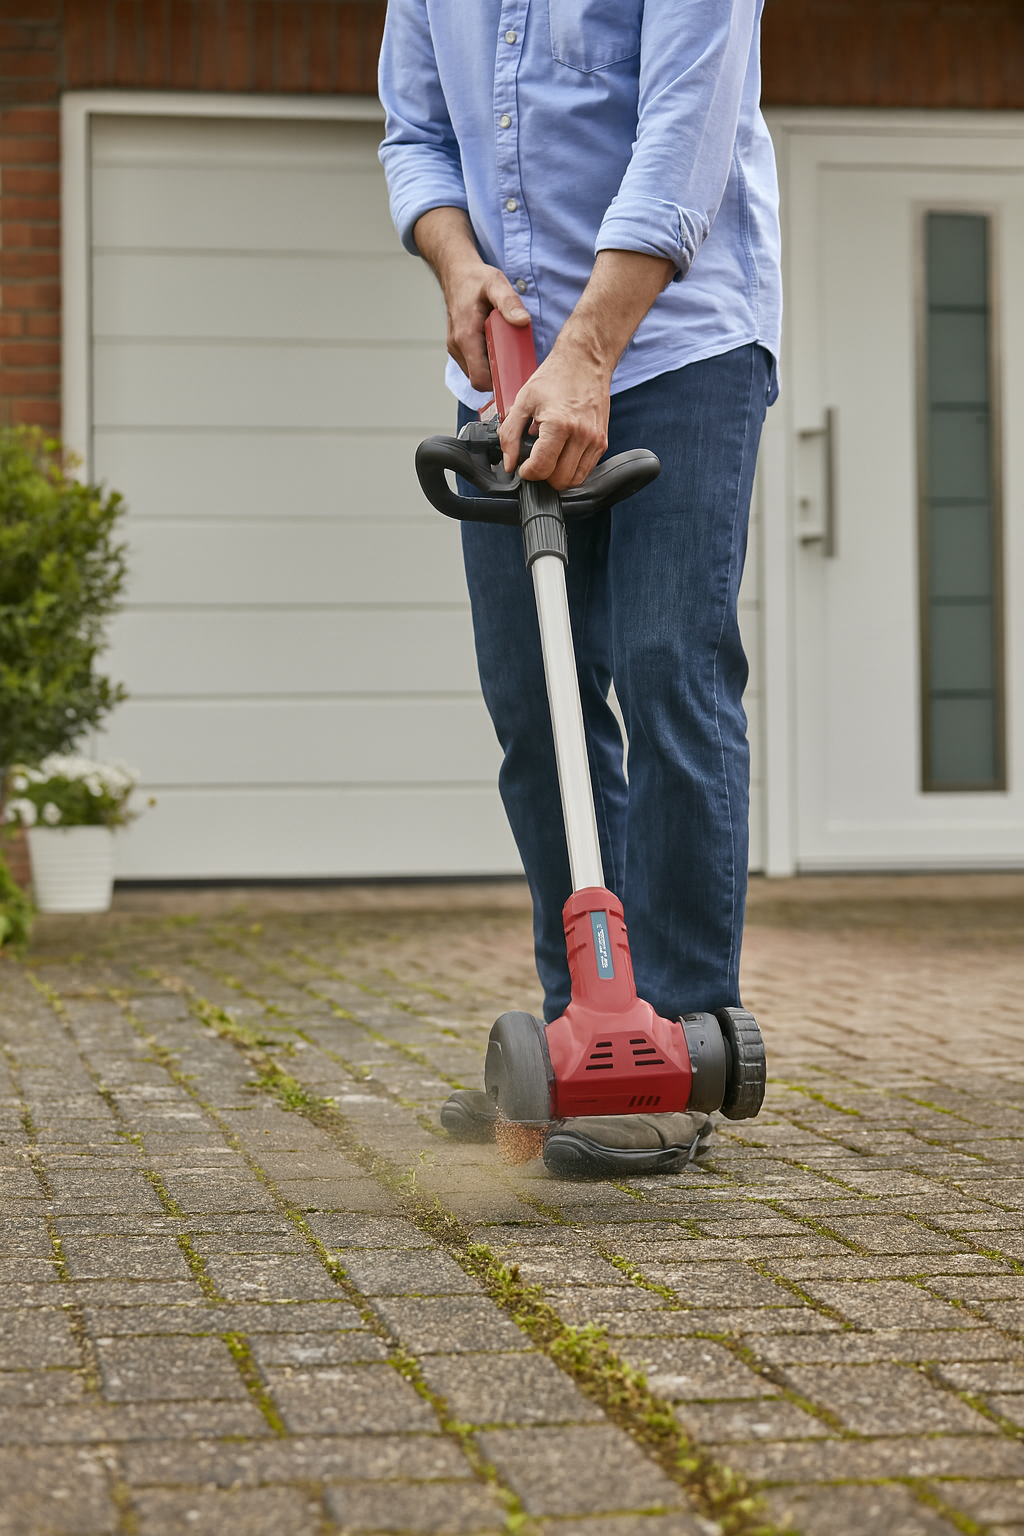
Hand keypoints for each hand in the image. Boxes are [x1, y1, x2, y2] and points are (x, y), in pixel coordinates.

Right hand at [441, 263, 530, 393]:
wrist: (456, 273)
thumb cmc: (475, 279)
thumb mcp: (496, 284)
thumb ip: (509, 303)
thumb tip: (522, 321)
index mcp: (466, 336)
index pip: (479, 378)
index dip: (498, 382)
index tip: (515, 376)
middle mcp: (457, 346)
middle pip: (478, 379)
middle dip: (497, 376)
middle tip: (515, 363)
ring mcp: (455, 348)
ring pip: (474, 373)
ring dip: (490, 368)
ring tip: (505, 352)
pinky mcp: (457, 347)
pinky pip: (472, 364)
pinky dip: (484, 361)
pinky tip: (495, 347)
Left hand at [499, 340, 611, 490]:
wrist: (586, 360)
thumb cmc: (555, 376)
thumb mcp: (523, 400)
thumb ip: (510, 434)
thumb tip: (509, 463)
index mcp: (559, 424)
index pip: (542, 468)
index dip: (528, 472)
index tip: (523, 465)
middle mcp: (581, 435)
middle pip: (559, 479)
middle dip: (542, 476)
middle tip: (535, 461)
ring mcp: (595, 440)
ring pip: (574, 479)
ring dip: (558, 475)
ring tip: (549, 457)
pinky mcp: (602, 441)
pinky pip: (586, 469)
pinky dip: (572, 469)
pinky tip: (562, 453)